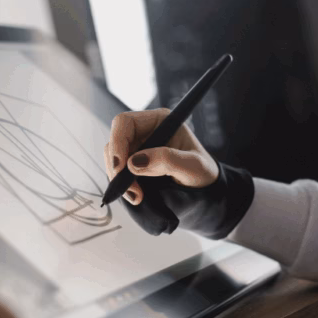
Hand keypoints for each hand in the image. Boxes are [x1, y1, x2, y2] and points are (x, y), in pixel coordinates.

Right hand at [104, 108, 218, 204]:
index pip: (125, 122)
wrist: (204, 188)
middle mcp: (145, 131)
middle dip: (117, 166)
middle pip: (115, 142)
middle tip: (130, 190)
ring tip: (137, 197)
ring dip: (119, 179)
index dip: (117, 142)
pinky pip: (118, 172)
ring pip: (113, 159)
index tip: (120, 167)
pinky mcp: (133, 165)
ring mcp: (137, 148)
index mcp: (159, 121)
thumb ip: (167, 160)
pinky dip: (123, 185)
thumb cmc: (202, 172)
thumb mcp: (192, 166)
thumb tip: (134, 162)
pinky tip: (135, 196)